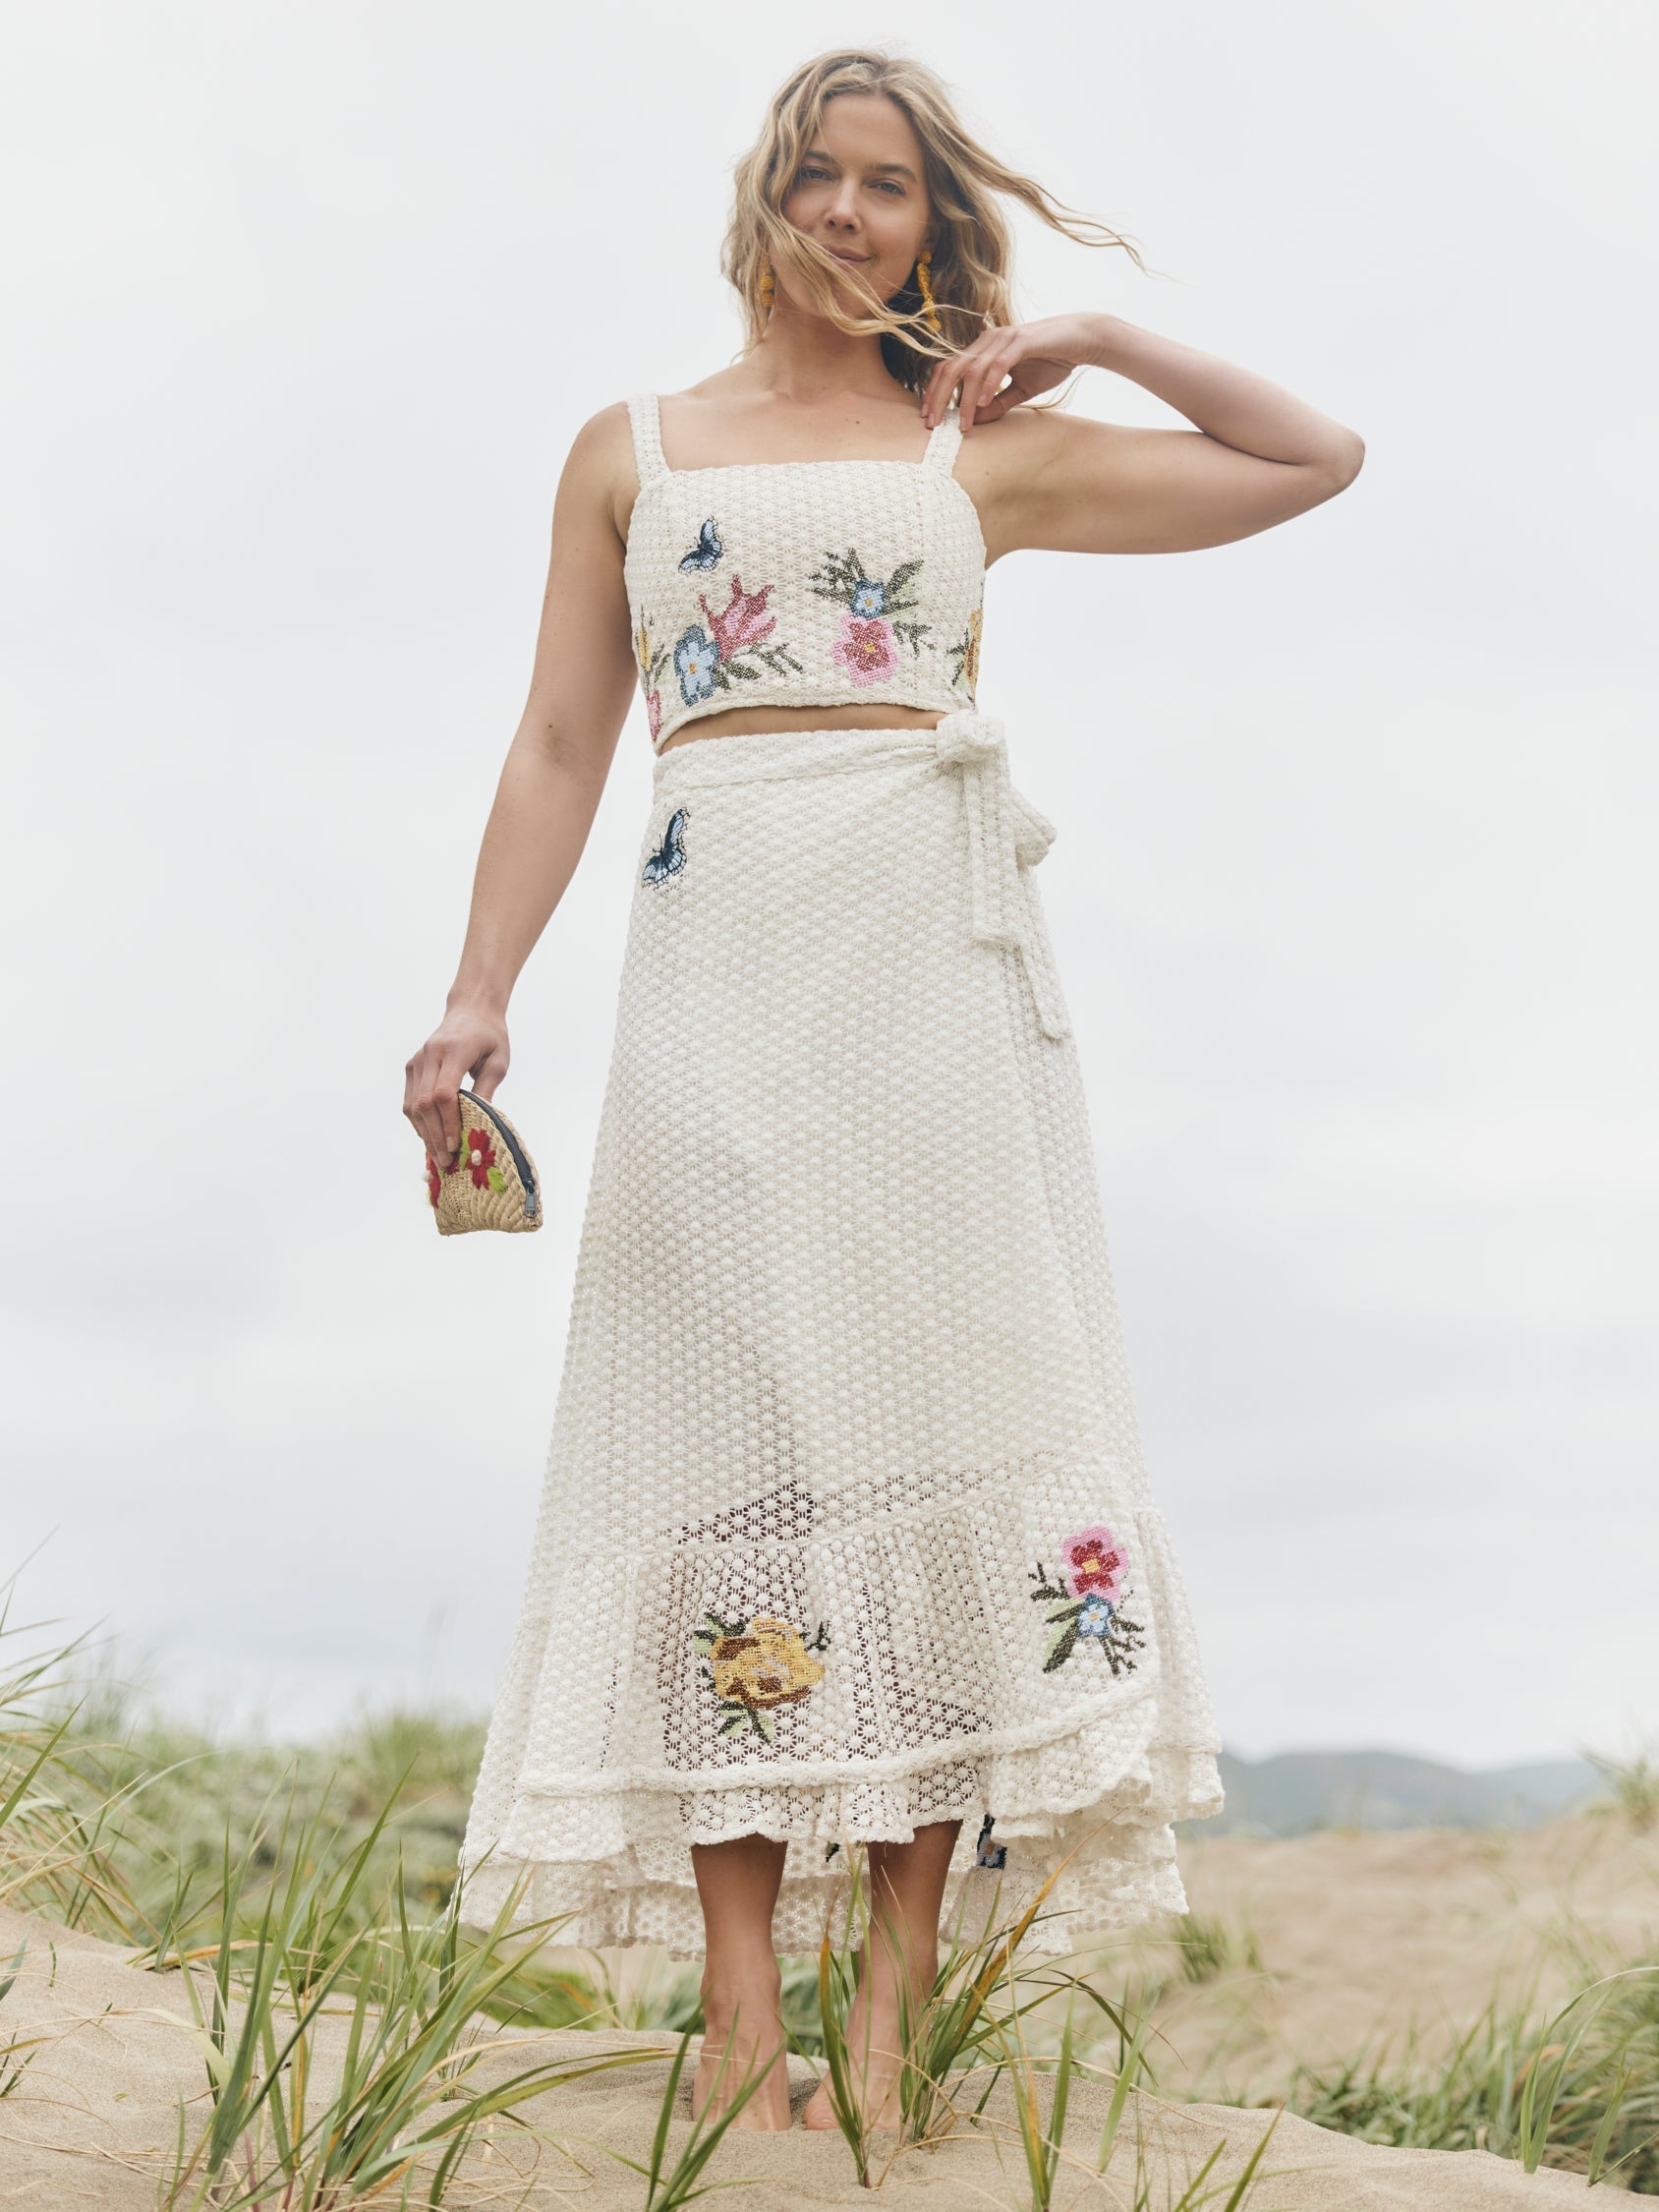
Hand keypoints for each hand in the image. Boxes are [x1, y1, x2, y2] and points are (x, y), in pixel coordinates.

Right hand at [404, 1003, 509, 1170]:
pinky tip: (431, 1138)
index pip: (443, 1094)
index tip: (455, 1145)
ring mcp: (417, 1060)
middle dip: (434, 1135)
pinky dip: (419, 1122)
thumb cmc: (490, 1037)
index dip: (447, 1122)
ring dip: (424, 1133)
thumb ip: (487, 1090)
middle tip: (446, 1161)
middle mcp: (430, 1055)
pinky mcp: (412, 1066)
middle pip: (424, 1103)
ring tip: (438, 1156)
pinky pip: (410, 1100)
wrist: (470, 1011)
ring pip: (412, 1105)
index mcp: (454, 1051)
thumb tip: (481, 1125)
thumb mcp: (498, 1061)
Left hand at [922, 313, 1109, 432]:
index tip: (928, 417)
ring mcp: (1003, 338)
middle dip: (938, 397)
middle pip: (952, 368)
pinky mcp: (1021, 341)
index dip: (935, 392)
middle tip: (932, 424)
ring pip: (973, 370)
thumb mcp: (1020, 390)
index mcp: (983, 350)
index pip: (949, 369)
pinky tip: (983, 404)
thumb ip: (997, 403)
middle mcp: (988, 341)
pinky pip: (998, 364)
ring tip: (962, 423)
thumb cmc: (1050, 361)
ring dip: (964, 399)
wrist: (1081, 341)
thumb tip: (975, 421)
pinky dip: (988, 384)